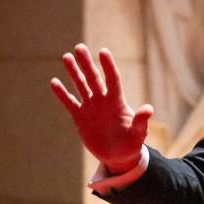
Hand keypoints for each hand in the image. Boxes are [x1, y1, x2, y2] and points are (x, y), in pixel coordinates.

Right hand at [50, 44, 152, 173]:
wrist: (118, 156)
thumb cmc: (131, 144)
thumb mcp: (138, 133)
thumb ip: (141, 121)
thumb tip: (148, 108)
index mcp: (117, 102)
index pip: (112, 79)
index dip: (108, 66)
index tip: (103, 51)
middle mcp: (103, 101)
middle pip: (94, 78)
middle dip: (87, 63)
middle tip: (79, 47)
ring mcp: (91, 108)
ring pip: (81, 86)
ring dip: (74, 72)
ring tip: (66, 57)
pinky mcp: (80, 118)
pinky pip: (70, 102)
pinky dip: (62, 93)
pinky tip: (54, 82)